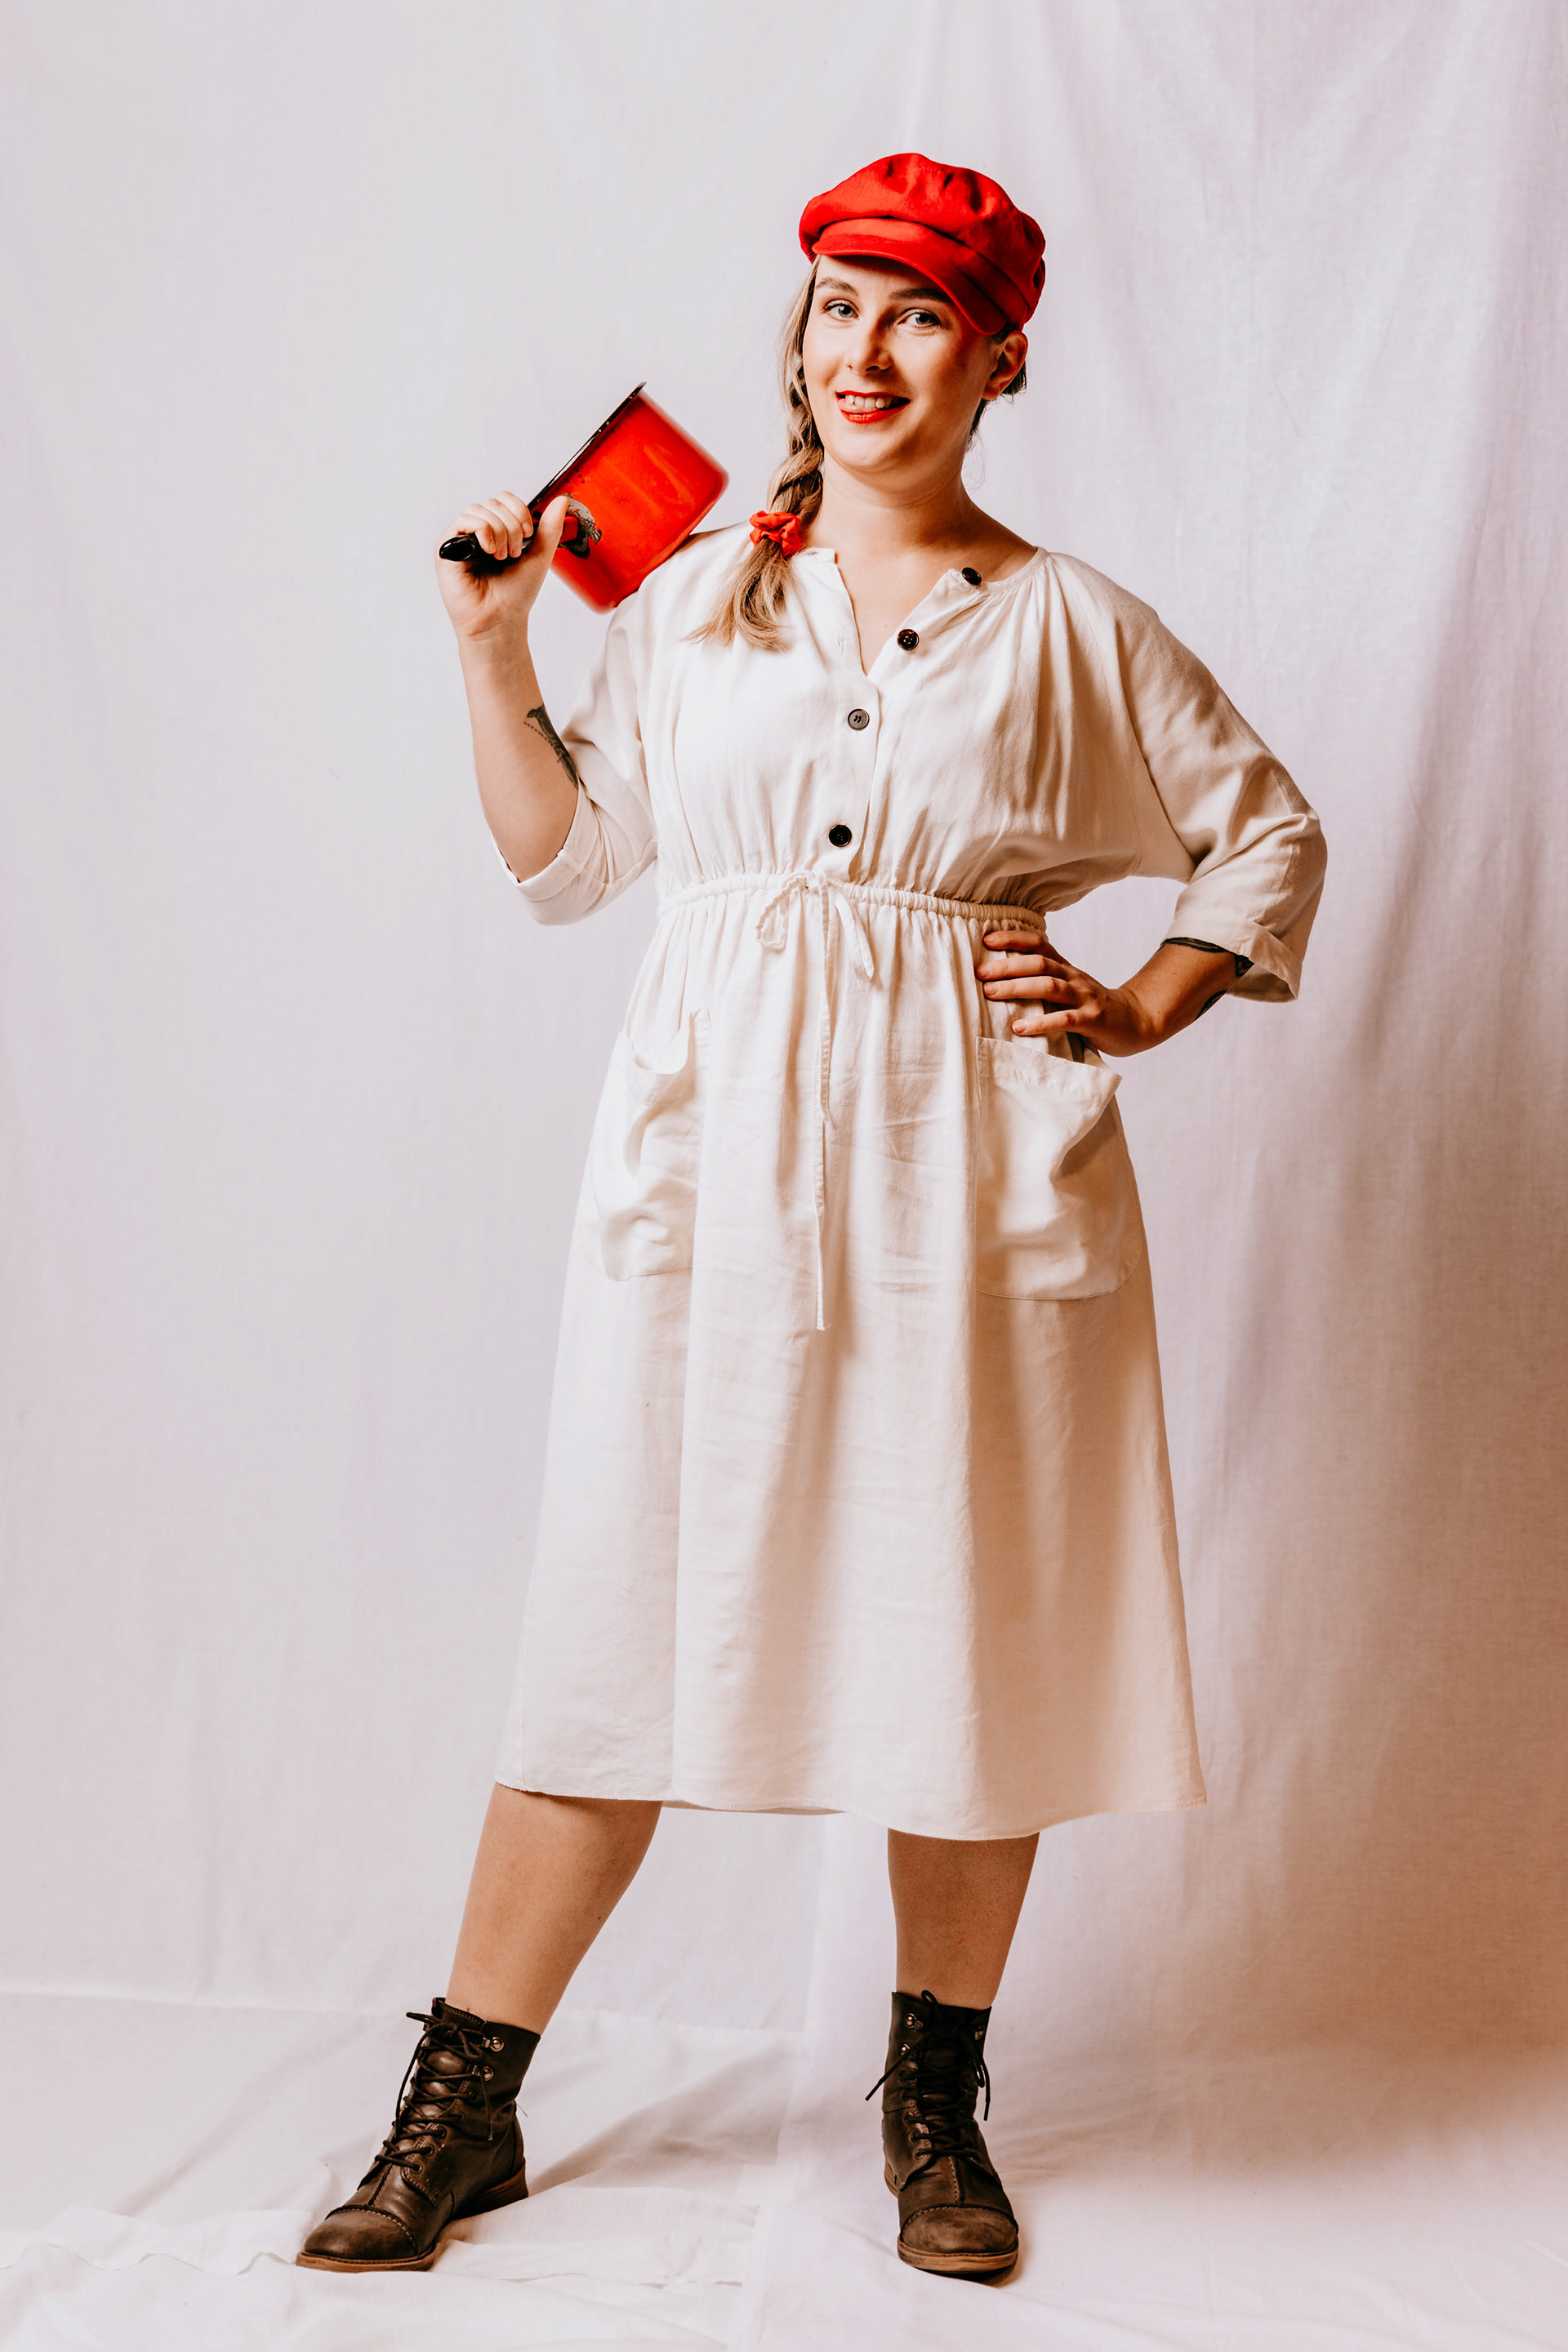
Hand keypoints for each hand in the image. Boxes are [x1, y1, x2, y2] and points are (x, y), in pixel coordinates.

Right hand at [435, 492, 571, 643]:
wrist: (501, 620)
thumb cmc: (515, 595)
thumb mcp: (539, 556)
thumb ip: (550, 528)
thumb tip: (562, 500)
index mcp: (497, 530)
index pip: (504, 499)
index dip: (519, 510)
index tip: (529, 534)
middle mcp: (477, 532)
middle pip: (494, 503)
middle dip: (511, 526)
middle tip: (513, 554)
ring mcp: (461, 538)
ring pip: (479, 510)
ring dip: (498, 532)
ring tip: (501, 557)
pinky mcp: (446, 548)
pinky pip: (464, 521)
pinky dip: (483, 531)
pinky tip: (488, 551)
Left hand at [977, 929, 1162, 1056]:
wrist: (1136, 1021)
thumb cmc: (1092, 1007)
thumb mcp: (1069, 987)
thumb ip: (1043, 981)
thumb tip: (999, 978)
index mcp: (1066, 968)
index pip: (1039, 944)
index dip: (1013, 938)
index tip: (986, 939)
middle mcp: (1074, 978)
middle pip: (1039, 963)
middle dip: (1007, 966)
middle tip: (979, 972)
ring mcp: (1084, 998)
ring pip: (1049, 986)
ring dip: (1017, 988)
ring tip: (990, 994)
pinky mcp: (1092, 1021)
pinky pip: (1064, 1020)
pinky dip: (1040, 1023)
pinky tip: (1019, 1027)